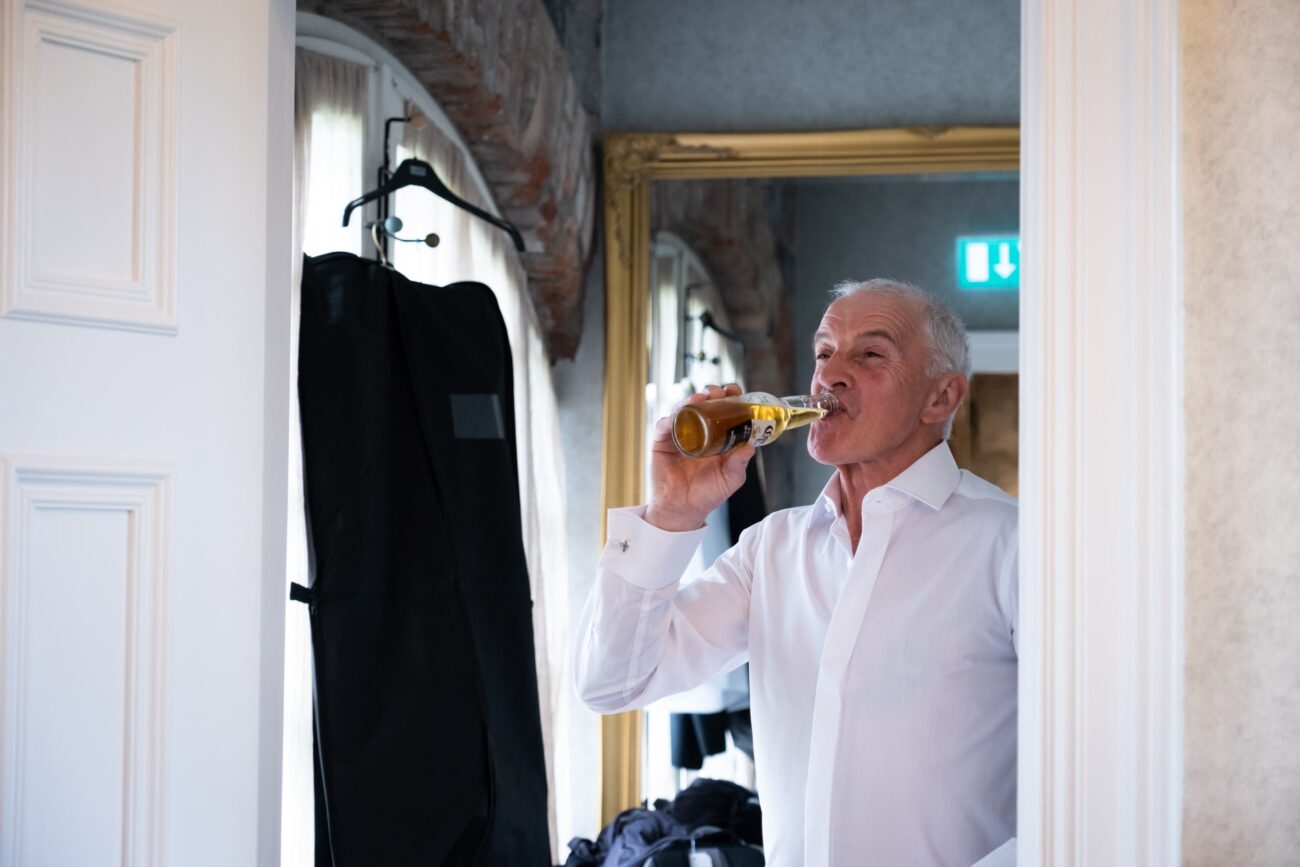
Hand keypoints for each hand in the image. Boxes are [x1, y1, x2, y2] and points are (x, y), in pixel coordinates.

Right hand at [644, 383, 754, 531]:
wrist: (682, 509)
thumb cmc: (707, 494)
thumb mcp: (730, 479)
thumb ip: (739, 463)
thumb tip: (750, 446)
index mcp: (717, 436)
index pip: (724, 410)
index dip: (730, 398)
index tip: (736, 392)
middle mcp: (698, 431)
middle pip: (704, 404)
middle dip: (711, 393)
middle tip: (719, 392)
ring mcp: (679, 434)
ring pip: (683, 409)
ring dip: (691, 400)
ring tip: (700, 398)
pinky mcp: (661, 441)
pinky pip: (664, 425)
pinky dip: (670, 418)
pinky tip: (678, 415)